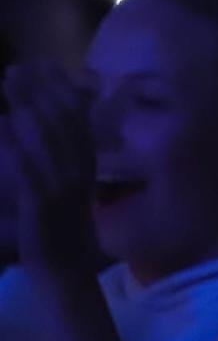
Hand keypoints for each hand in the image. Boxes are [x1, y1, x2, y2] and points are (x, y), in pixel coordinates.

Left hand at [0, 62, 99, 272]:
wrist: (67, 274)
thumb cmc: (62, 236)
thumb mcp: (69, 194)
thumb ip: (63, 165)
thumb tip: (42, 135)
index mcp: (86, 169)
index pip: (79, 121)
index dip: (62, 91)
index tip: (46, 66)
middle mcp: (78, 172)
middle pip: (62, 121)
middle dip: (40, 90)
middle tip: (18, 67)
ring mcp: (62, 186)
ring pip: (47, 136)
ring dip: (28, 105)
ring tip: (9, 81)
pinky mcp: (42, 202)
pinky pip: (27, 166)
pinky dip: (15, 143)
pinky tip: (1, 125)